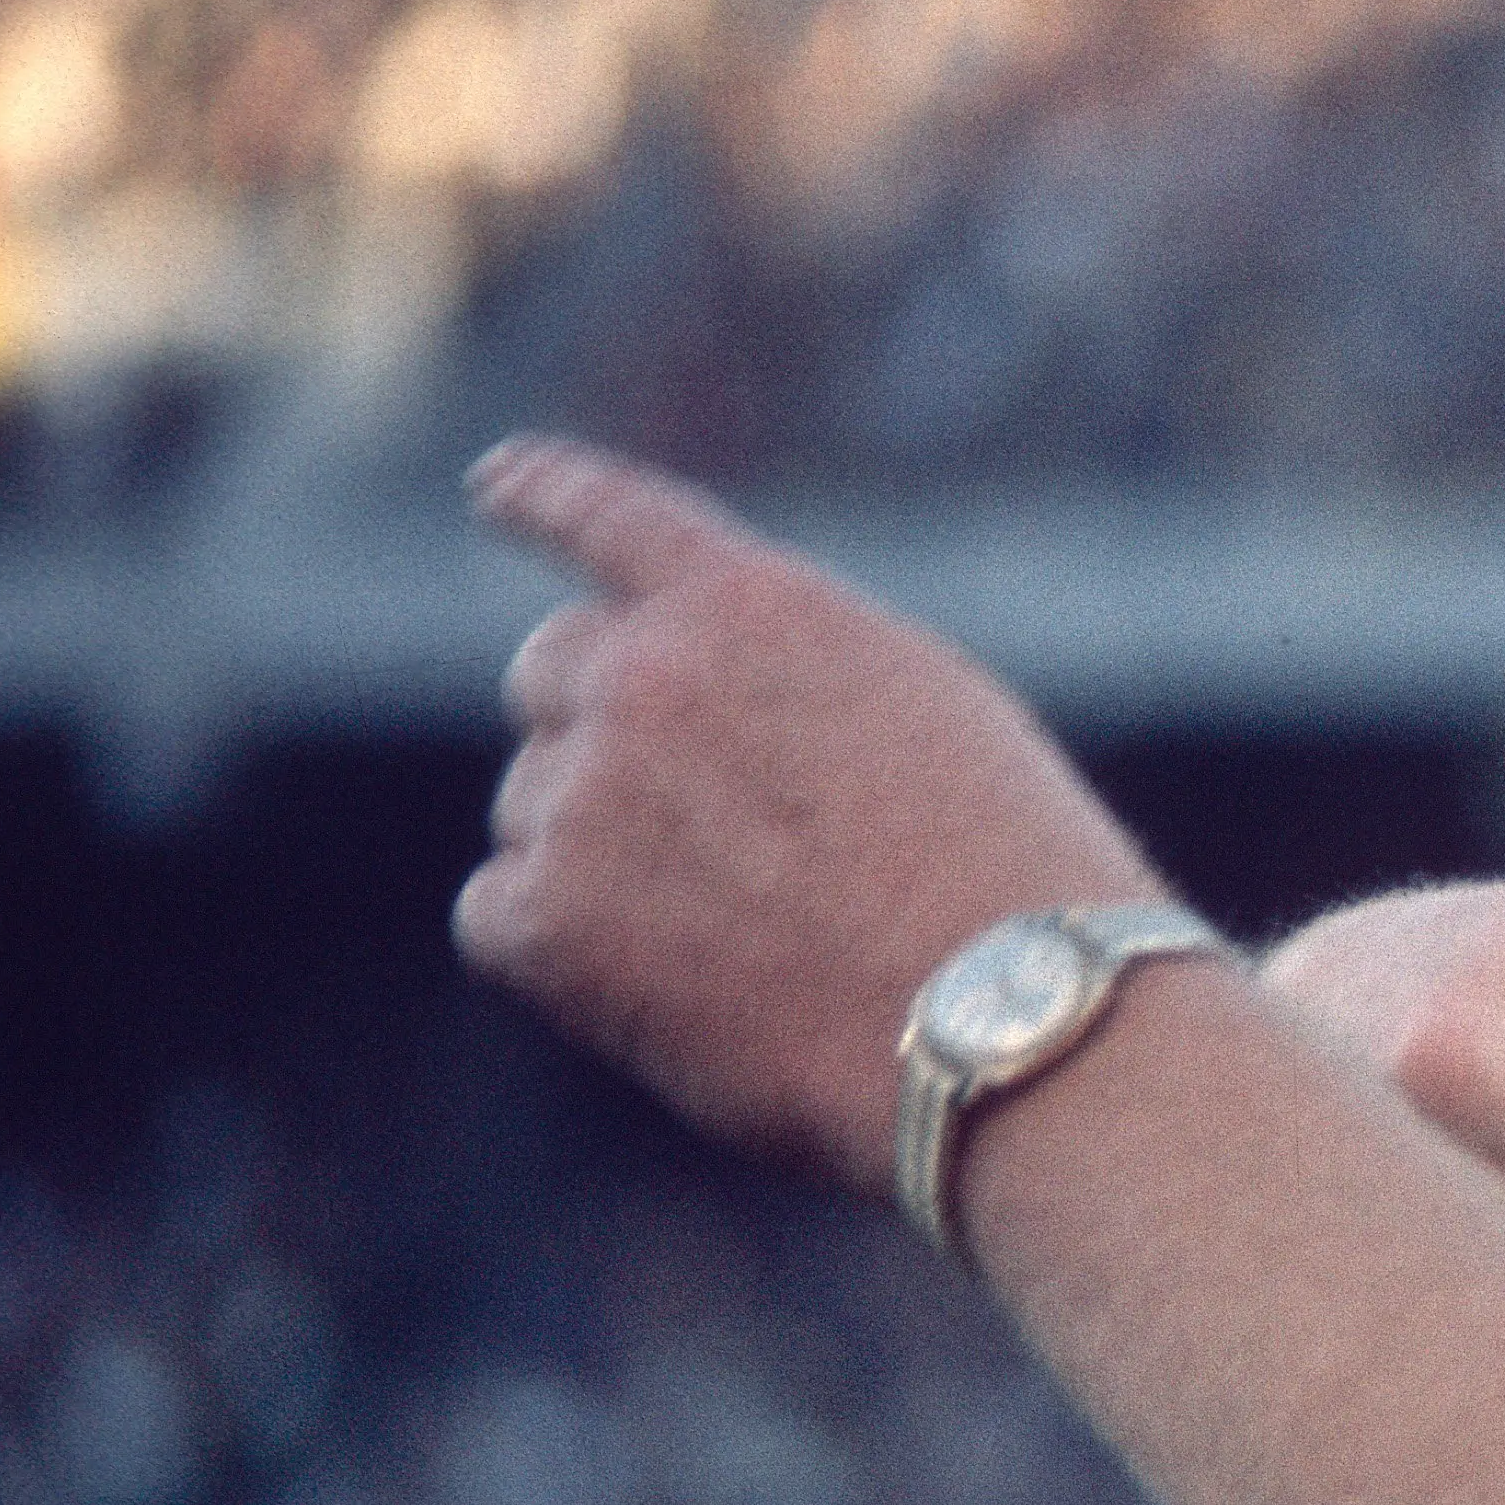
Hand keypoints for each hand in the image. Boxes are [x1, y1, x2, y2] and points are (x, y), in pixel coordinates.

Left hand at [451, 434, 1167, 1193]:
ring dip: (600, 855)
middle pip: (550, 671)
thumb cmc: (1008, 887)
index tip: (497, 480)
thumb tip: (709, 710)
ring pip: (534, 804)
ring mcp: (585, 793)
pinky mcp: (546, 917)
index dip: (545, 492)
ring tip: (736, 937)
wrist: (1005, 1024)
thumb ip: (793, 675)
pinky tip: (670, 990)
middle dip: (598, 730)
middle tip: (687, 827)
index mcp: (752, 605)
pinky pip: (499, 912)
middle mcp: (649, 674)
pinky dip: (562, 950)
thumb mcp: (927, 712)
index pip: (615, 515)